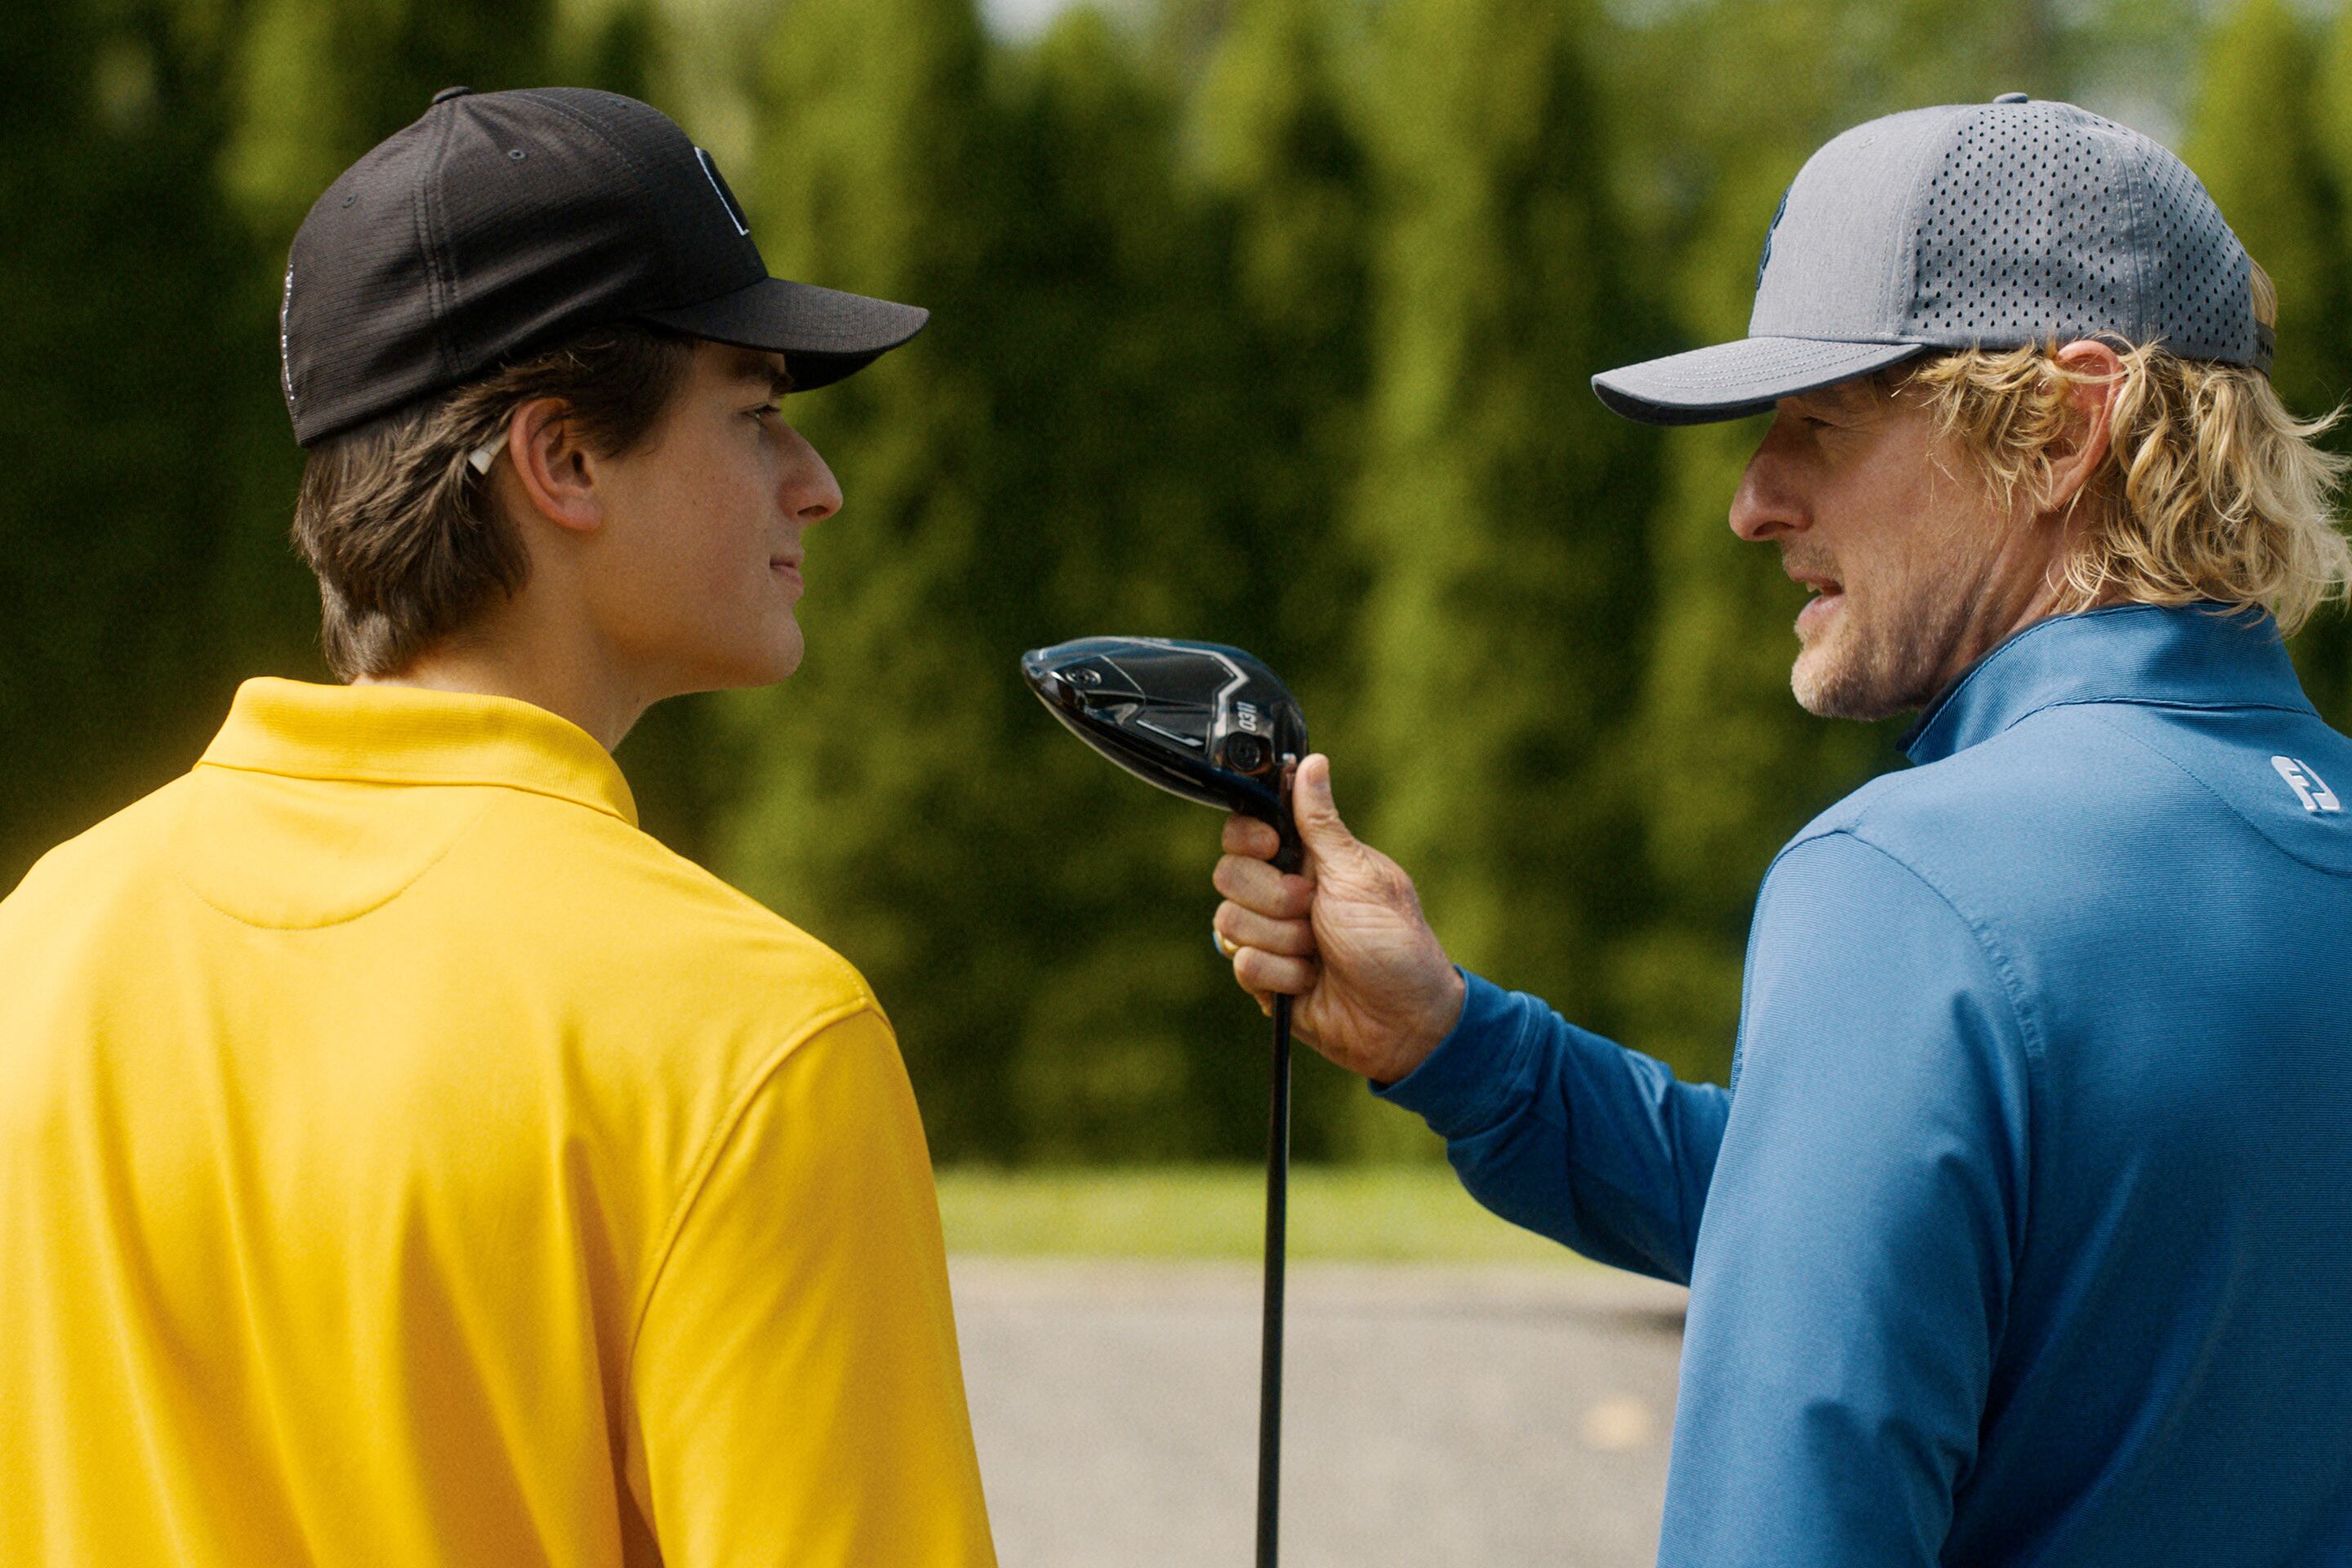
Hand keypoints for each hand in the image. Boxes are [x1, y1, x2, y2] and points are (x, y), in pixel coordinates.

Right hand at [1212, 753, 1466, 1083]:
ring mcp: (1271, 937)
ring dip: (1283, 942)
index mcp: (1307, 860)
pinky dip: (1282, 976)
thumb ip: (1321, 822)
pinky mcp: (1265, 978)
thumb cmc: (1396, 944)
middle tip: (1313, 910)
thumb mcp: (1359, 874)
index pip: (1245, 832)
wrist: (1404, 1023)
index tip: (1273, 847)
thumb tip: (1310, 763)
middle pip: (1228, 875)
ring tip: (1320, 954)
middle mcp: (1282, 894)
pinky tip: (1311, 982)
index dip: (1250, 840)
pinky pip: (1242, 966)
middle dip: (1274, 898)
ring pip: (1229, 923)